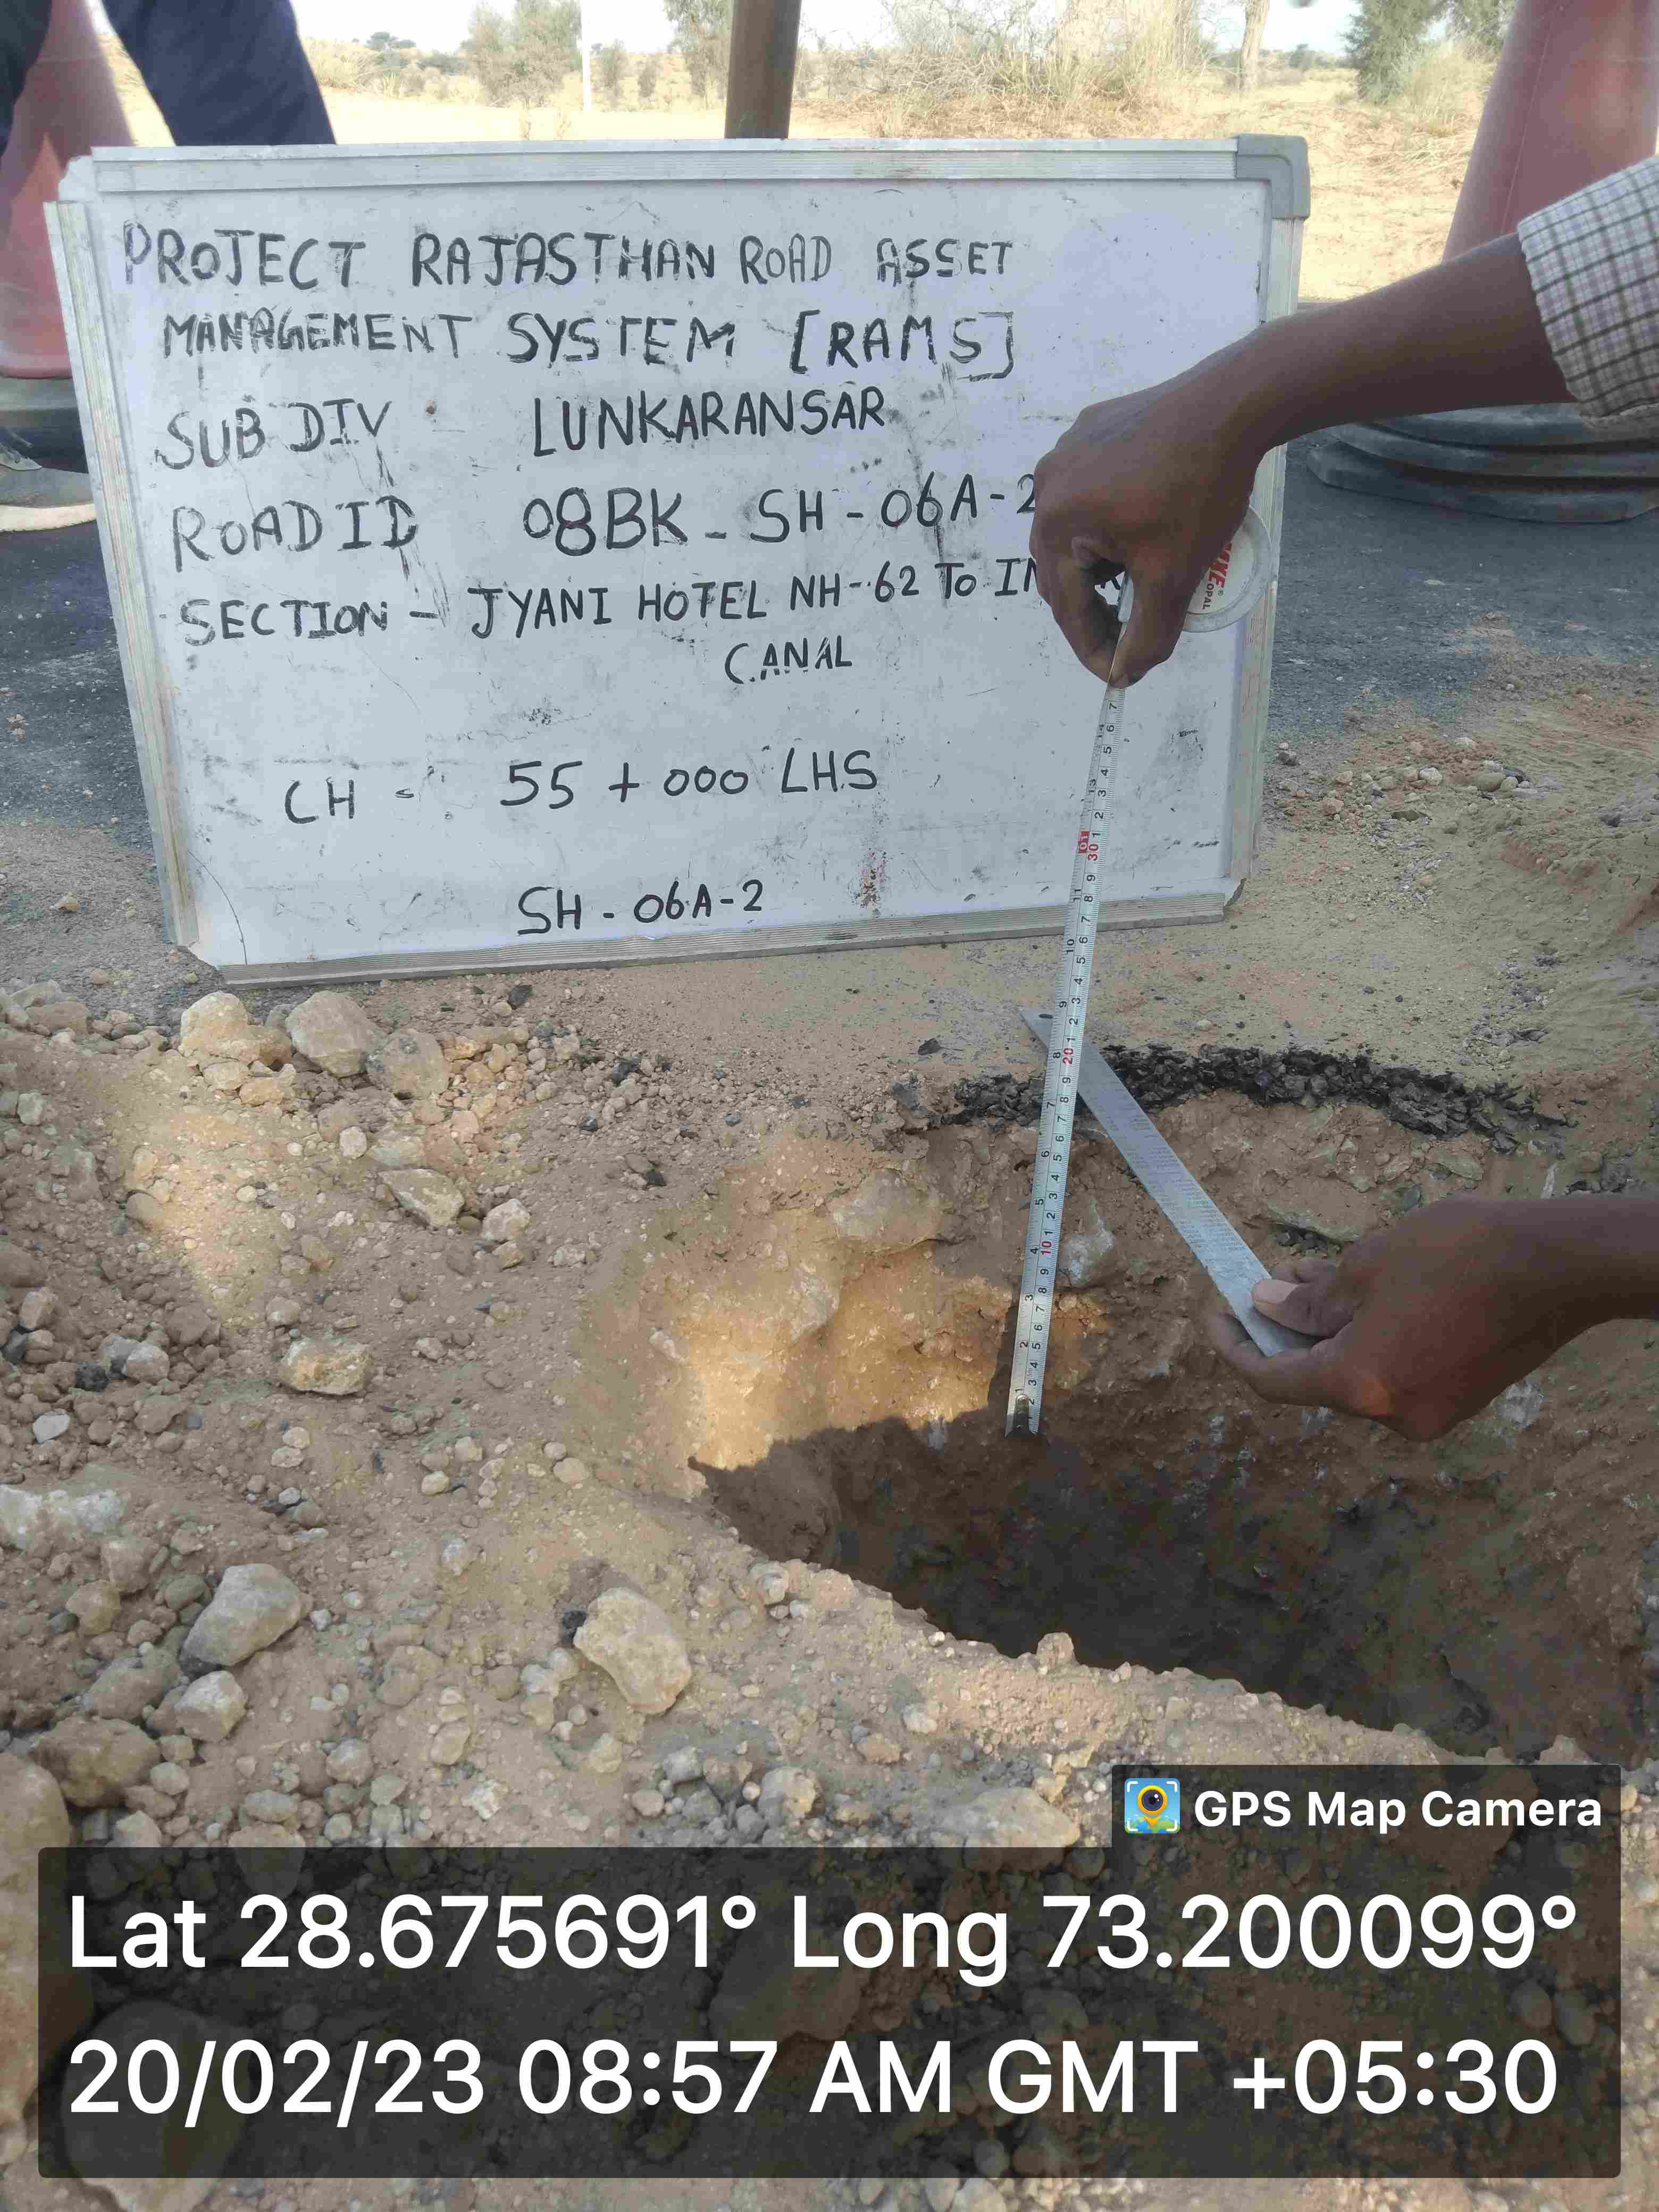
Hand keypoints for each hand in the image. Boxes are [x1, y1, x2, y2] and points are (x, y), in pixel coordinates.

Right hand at [1028, 234, 1566, 687]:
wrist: (1234, 402)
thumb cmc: (1199, 490)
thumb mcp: (1174, 577)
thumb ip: (1147, 635)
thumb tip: (1125, 675)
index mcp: (1057, 521)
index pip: (1067, 606)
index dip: (1094, 648)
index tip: (1119, 674)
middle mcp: (1049, 483)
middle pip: (1062, 569)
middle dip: (1093, 607)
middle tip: (1128, 632)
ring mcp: (1068, 450)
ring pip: (1075, 531)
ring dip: (1099, 564)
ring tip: (1137, 578)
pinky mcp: (1094, 428)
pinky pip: (1089, 491)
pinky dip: (1108, 521)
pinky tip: (1143, 525)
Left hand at [1206, 1196, 1658, 1440]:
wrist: (1556, 1266)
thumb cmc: (1460, 1255)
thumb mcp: (1367, 1264)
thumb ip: (1311, 1299)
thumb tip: (1269, 1308)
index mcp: (1359, 1384)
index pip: (1271, 1379)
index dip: (1233, 1345)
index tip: (1214, 1311)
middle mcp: (1391, 1414)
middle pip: (1313, 1378)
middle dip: (1284, 1330)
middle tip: (1270, 1278)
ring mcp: (1429, 1412)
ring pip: (1354, 1374)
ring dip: (1328, 1332)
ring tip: (1318, 1275)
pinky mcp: (1457, 1398)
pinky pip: (1391, 1374)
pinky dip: (1367, 1341)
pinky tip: (1368, 1297)